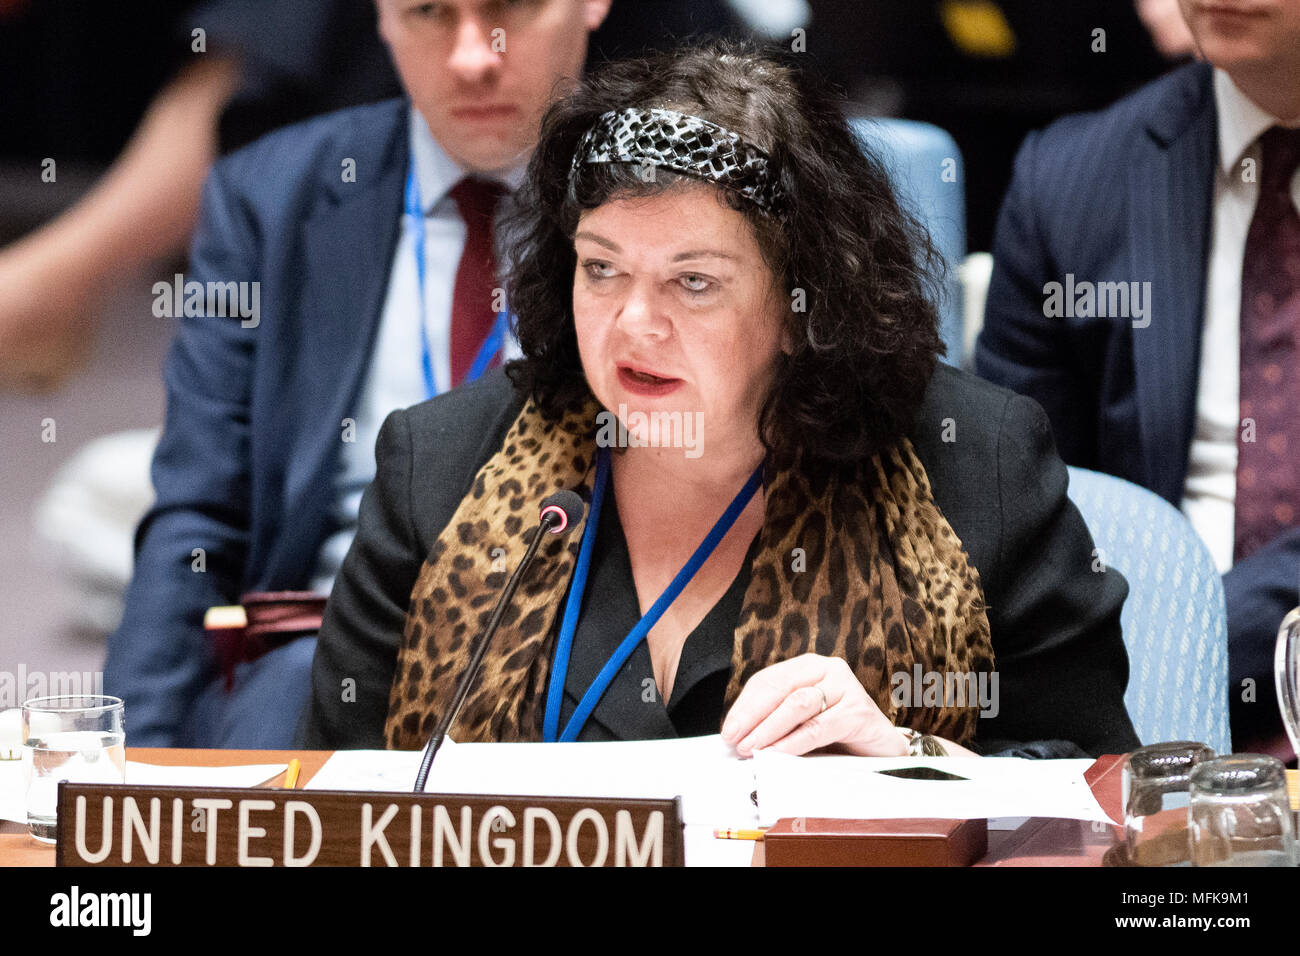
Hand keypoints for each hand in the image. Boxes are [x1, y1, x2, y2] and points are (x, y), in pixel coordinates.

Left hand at [720, 653, 908, 757]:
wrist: (881, 751)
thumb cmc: (837, 735)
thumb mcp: (801, 722)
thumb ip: (774, 720)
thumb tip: (736, 736)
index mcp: (809, 666)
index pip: (769, 680)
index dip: (745, 706)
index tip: (729, 730)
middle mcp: (829, 669)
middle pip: (781, 689)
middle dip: (753, 716)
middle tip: (735, 740)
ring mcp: (846, 687)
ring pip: (797, 705)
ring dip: (769, 729)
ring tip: (751, 749)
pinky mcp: (859, 711)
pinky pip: (818, 727)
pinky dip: (793, 742)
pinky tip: (777, 754)